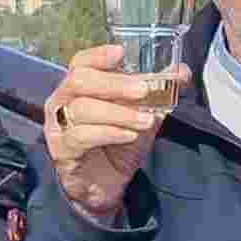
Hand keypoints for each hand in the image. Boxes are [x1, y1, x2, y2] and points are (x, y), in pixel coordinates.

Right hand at [44, 43, 184, 221]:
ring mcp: (58, 127)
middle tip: (144, 90)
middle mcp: (62, 102)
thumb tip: (183, 71)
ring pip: (82, 109)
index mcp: (78, 88)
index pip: (81, 63)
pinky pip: (81, 136)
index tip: (121, 53)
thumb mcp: (141, 115)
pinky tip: (129, 136)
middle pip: (79, 81)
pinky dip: (109, 133)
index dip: (99, 55)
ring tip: (146, 121)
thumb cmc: (117, 145)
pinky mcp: (62, 151)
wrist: (105, 187)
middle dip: (114, 83)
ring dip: (119, 113)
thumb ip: (158, 93)